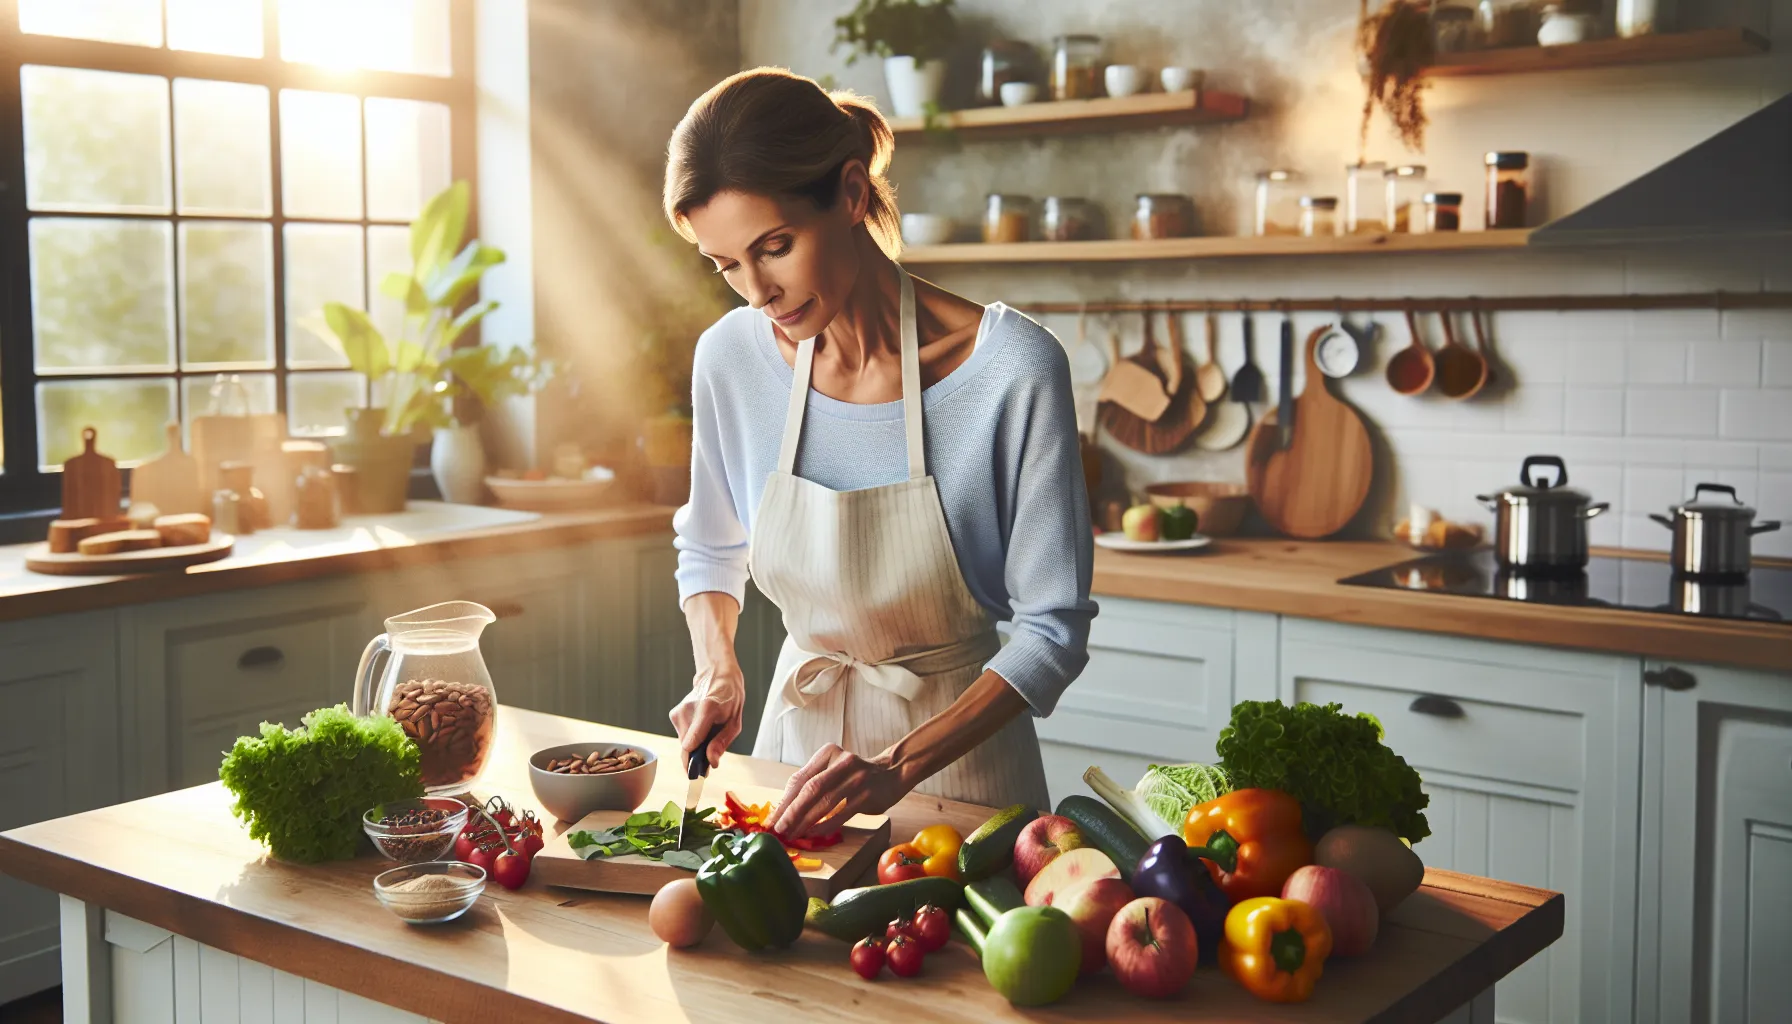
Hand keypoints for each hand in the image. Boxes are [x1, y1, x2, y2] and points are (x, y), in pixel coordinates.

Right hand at [669, 660, 745, 770]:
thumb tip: (712, 763)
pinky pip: (682, 737)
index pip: (695, 738)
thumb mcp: (734, 723)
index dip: (693, 759)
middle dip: (696, 758)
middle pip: (687, 746)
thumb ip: (722, 743)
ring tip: (708, 734)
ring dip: (695, 746)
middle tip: (707, 764)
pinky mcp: (674, 714)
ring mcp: (679, 711)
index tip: (695, 774)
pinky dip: (691, 738)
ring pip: (684, 744)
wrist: (717, 678)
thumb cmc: (729, 701)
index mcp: (708, 708)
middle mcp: (689, 709)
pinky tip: (700, 728)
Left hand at [769, 743, 909, 839]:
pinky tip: (813, 833)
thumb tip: (783, 811)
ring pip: (825, 802)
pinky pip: (842, 813)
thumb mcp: (833, 769)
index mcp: (828, 753)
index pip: (800, 779)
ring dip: (805, 821)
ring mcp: (856, 778)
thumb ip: (812, 783)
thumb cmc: (854, 776)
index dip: (784, 801)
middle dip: (791, 812)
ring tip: (792, 834)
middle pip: (810, 789)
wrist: (892, 773)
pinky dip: (825, 825)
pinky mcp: (867, 794)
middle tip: (778, 829)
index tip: (772, 819)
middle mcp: (842, 762)